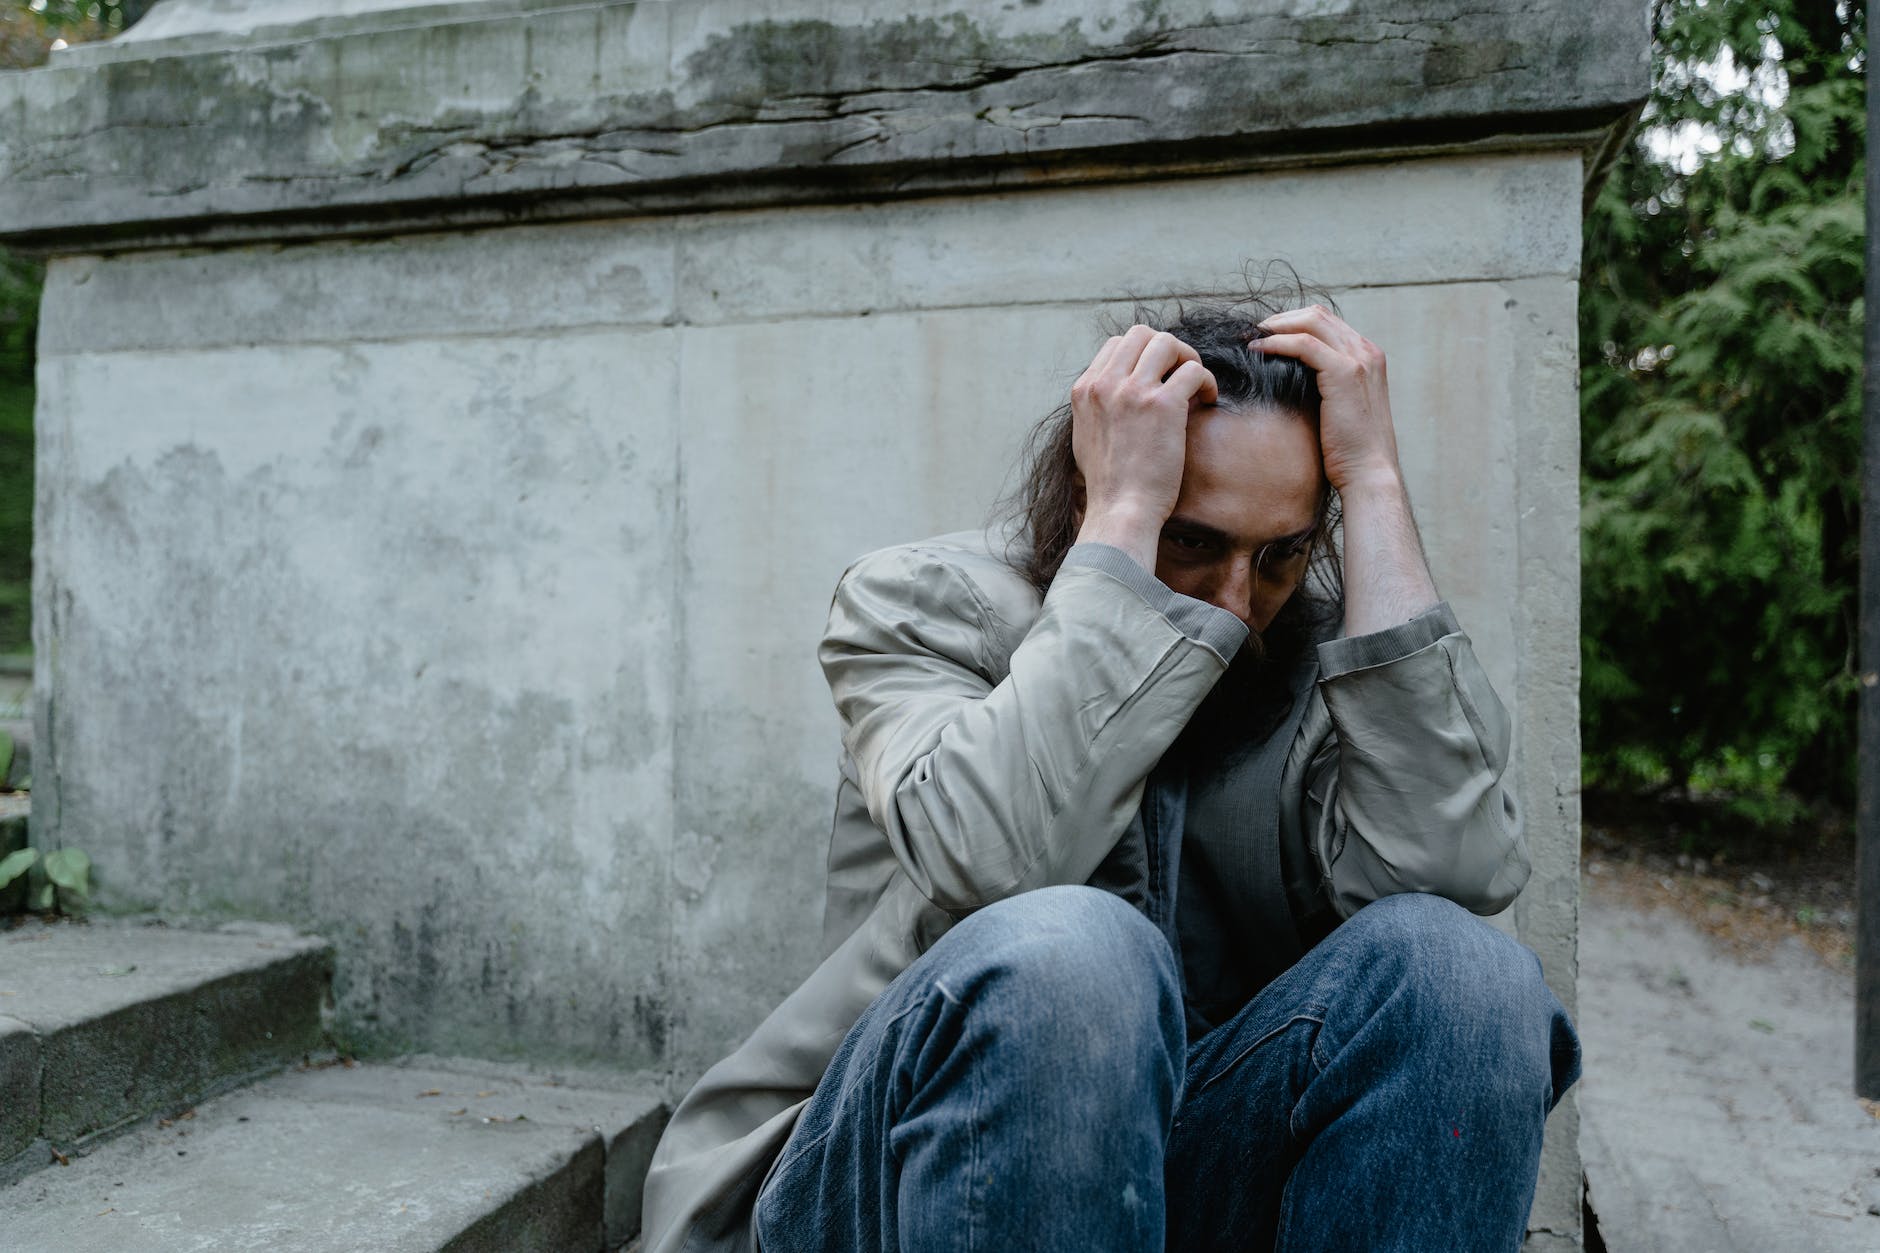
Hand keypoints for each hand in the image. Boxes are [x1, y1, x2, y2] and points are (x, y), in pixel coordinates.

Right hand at [1070, 325, 1217, 566]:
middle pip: (1141, 334)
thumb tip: (1119, 394)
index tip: (1157, 378)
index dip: (1143, 356)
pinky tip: (1207, 401)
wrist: (1121, 510)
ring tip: (1195, 386)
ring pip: (1168, 342)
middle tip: (1180, 374)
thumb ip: (1099, 408)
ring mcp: (1133, 392)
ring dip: (1187, 358)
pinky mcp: (1163, 405)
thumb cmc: (1109, 484)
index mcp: (1085, 390)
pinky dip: (1206, 381)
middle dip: (1167, 349)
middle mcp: (1105, 384)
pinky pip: (1193, 370)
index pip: (1116, 345)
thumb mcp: (1086, 436)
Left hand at [1253, 305, 1401, 494]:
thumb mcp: (1341, 409)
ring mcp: (1358, 359)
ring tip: (1250, 340)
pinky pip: (1304, 344)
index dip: (1291, 324)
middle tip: (1252, 334)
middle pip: (1316, 315)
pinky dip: (1277, 342)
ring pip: (1310, 322)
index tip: (1264, 336)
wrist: (1369, 472)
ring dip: (1275, 327)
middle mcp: (1366, 351)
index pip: (1326, 323)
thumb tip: (1292, 380)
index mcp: (1367, 357)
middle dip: (1280, 320)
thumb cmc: (1350, 450)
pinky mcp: (1344, 372)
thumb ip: (1326, 387)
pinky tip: (1257, 351)